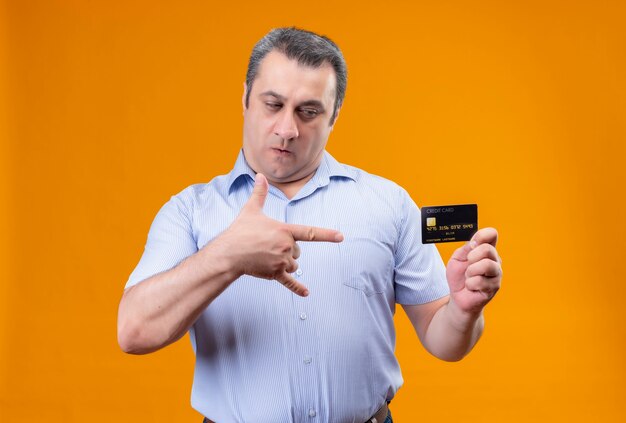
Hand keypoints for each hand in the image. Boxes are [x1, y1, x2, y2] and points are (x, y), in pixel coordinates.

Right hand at [218, 173, 342, 295]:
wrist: (229, 252)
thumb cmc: (240, 231)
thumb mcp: (251, 210)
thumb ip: (260, 193)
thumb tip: (259, 175)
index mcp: (285, 231)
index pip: (311, 233)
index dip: (327, 235)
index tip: (341, 237)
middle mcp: (287, 247)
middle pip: (298, 251)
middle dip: (288, 250)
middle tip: (268, 246)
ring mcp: (282, 261)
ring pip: (294, 265)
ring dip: (285, 263)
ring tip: (267, 257)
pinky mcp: (275, 274)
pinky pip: (290, 282)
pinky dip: (298, 288)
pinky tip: (306, 293)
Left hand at [446, 228, 502, 315]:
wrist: (458, 297)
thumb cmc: (459, 277)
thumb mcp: (457, 259)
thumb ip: (466, 249)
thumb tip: (475, 242)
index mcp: (486, 250)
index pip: (492, 234)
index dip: (482, 235)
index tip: (472, 243)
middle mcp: (494, 260)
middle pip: (488, 249)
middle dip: (472, 257)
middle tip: (468, 265)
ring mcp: (496, 274)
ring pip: (487, 265)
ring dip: (471, 271)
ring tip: (469, 276)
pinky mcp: (494, 287)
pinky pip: (480, 281)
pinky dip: (470, 284)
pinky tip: (471, 287)